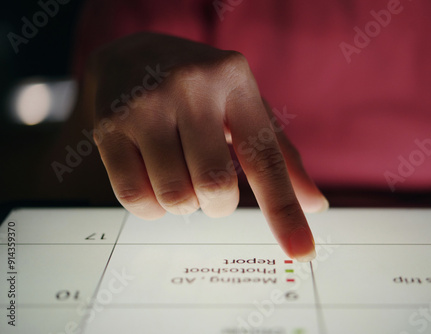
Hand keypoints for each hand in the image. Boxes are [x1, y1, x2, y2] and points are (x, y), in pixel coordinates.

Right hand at [86, 32, 327, 260]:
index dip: (285, 212)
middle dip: (217, 204)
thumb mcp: (245, 107)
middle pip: (215, 187)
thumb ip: (280, 156)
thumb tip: (316, 204)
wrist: (133, 52)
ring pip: (175, 197)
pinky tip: (154, 180)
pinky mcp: (108, 126)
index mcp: (236, 83)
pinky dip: (152, 207)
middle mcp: (190, 88)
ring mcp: (145, 105)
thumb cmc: (201, 89)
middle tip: (211, 186)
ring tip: (180, 175)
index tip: (303, 252)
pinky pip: (134, 197)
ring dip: (184, 204)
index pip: (265, 160)